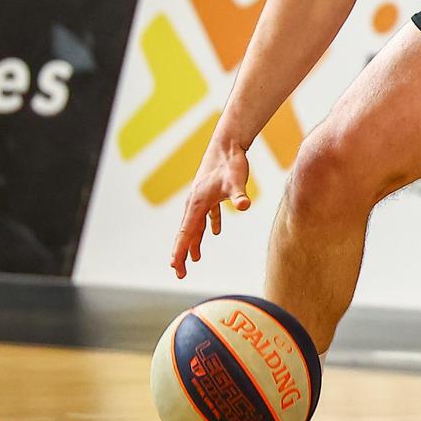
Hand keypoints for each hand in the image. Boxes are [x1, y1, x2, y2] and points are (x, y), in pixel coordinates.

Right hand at [172, 133, 250, 278]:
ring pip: (195, 225)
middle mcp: (195, 204)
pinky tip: (216, 233)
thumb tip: (244, 204)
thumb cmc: (231, 164)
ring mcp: (202, 199)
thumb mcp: (236, 181)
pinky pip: (207, 215)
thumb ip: (239, 194)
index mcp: (197, 204)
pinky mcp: (211, 195)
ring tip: (194, 259)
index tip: (176, 267)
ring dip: (194, 242)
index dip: (180, 251)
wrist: (228, 146)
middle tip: (180, 273)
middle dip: (183, 253)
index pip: (185, 233)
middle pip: (186, 233)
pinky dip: (209, 225)